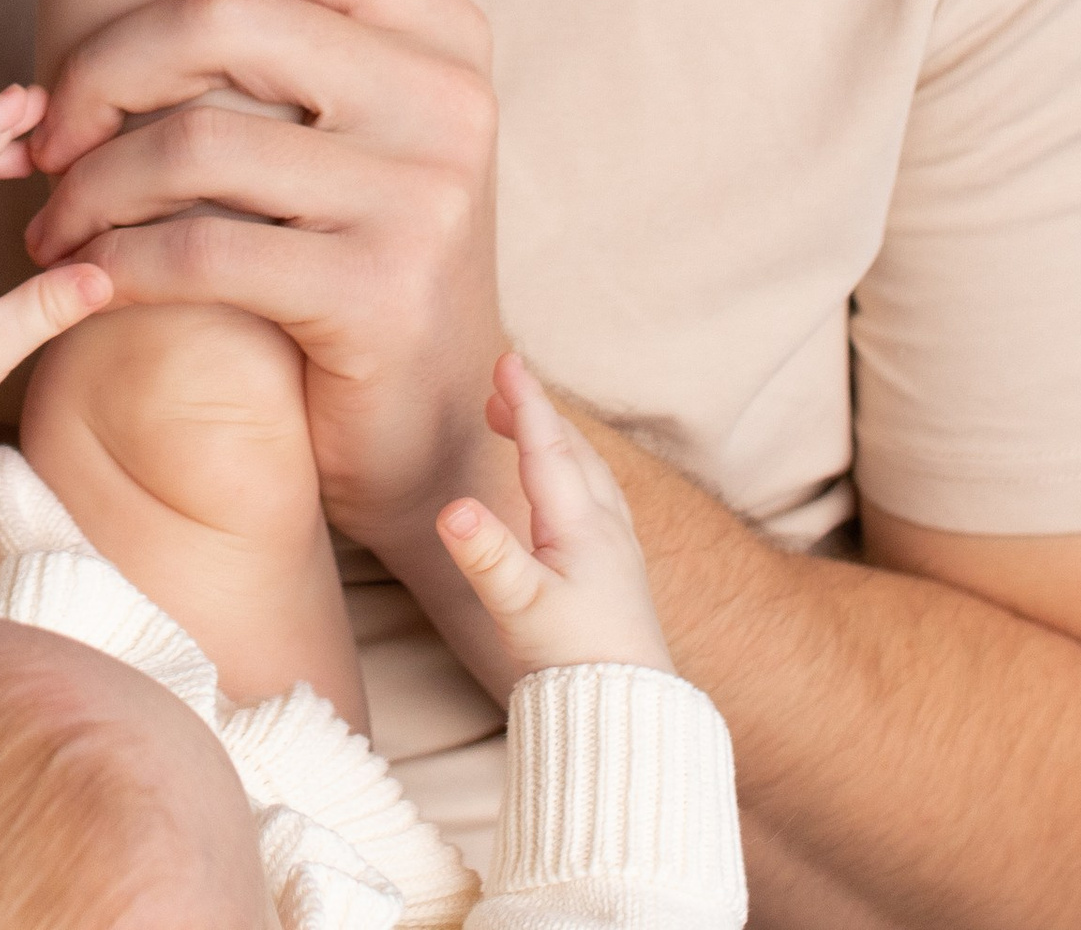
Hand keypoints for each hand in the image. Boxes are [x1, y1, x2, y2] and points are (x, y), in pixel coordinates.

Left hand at [22, 0, 506, 541]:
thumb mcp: (346, 117)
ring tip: (58, 213)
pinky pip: (198, 250)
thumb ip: (280, 28)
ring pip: (193, 139)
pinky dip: (118, 258)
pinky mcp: (378, 292)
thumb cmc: (352, 247)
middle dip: (101, 67)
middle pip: (221, 15)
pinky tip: (91, 270)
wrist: (432, 425)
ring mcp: (423, 194)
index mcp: (440, 27)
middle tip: (51, 130)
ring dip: (92, 181)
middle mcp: (445, 96)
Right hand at [438, 354, 673, 673]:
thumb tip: (451, 507)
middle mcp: (606, 530)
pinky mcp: (619, 579)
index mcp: (581, 526)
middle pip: (572, 453)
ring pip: (589, 477)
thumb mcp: (520, 608)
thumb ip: (485, 556)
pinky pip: (596, 503)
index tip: (506, 360)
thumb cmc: (575, 664)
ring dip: (556, 443)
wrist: (630, 720)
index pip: (547, 446)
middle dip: (536, 415)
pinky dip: (573, 477)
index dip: (524, 401)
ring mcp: (618, 554)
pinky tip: (562, 498)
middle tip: (499, 389)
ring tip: (524, 431)